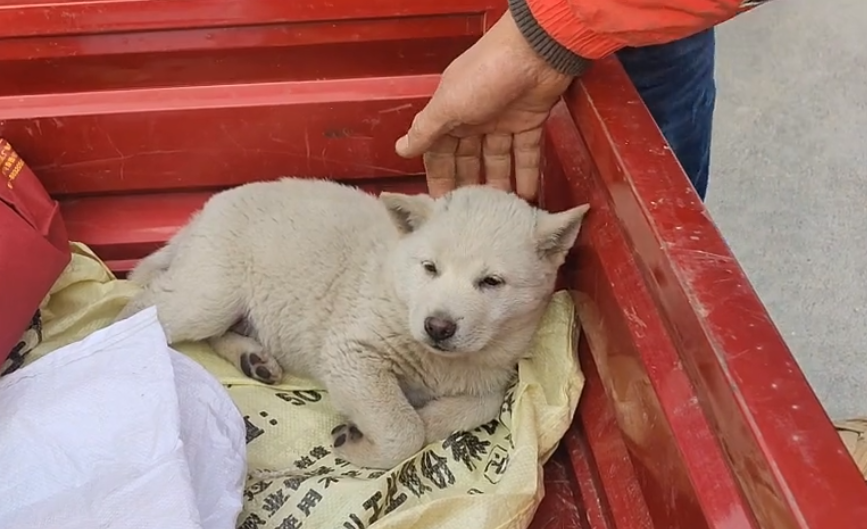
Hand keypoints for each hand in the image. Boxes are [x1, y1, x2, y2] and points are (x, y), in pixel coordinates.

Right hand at [394, 10, 573, 199]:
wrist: (535, 52)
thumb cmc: (485, 74)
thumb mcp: (448, 105)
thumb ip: (426, 131)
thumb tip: (400, 150)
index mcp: (451, 114)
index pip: (440, 152)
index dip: (440, 177)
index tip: (441, 204)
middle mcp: (475, 119)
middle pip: (468, 159)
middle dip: (469, 184)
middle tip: (470, 213)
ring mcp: (503, 121)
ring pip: (497, 160)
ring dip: (498, 183)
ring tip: (498, 211)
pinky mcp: (530, 122)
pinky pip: (525, 153)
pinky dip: (526, 173)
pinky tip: (525, 196)